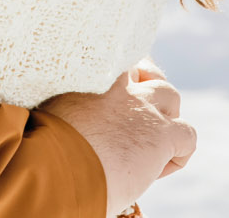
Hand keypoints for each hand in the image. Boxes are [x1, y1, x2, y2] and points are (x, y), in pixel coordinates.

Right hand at [38, 60, 195, 217]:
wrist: (56, 168)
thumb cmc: (41, 150)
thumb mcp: (47, 115)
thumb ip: (64, 107)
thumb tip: (59, 123)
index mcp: (87, 75)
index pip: (115, 58)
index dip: (121, 74)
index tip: (116, 88)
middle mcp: (118, 85)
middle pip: (146, 70)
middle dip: (148, 87)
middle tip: (138, 111)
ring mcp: (142, 108)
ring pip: (170, 97)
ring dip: (164, 116)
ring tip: (150, 142)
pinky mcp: (161, 135)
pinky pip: (187, 136)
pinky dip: (179, 153)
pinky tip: (158, 170)